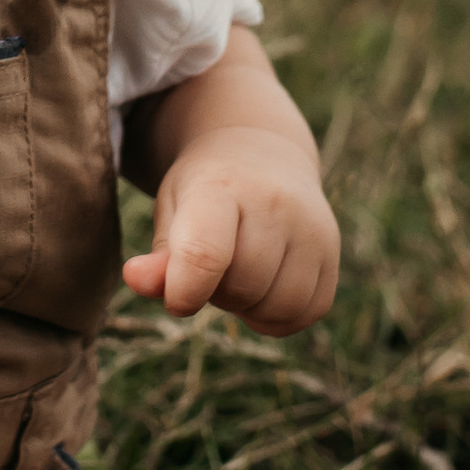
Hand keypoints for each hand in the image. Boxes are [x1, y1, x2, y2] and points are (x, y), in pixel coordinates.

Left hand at [123, 142, 339, 329]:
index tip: (178, 298)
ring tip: (238, 273)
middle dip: (217, 292)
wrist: (261, 154)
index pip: (204, 254)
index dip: (184, 291)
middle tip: (212, 267)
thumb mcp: (172, 210)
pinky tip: (265, 285)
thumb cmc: (205, 191)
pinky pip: (305, 312)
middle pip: (242, 287)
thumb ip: (159, 255)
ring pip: (277, 307)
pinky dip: (279, 315)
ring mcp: (311, 226)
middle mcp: (275, 202)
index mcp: (221, 186)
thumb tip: (137, 281)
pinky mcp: (332, 252)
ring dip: (249, 307)